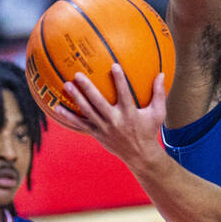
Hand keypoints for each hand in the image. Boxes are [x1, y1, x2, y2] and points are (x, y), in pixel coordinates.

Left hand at [52, 66, 166, 169]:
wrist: (140, 156)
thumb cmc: (149, 131)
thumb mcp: (158, 113)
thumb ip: (159, 93)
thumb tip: (162, 74)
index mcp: (130, 114)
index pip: (124, 94)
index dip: (119, 80)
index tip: (114, 65)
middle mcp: (115, 120)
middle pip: (98, 102)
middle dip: (87, 88)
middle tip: (77, 75)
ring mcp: (104, 128)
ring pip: (87, 111)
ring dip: (76, 98)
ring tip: (66, 85)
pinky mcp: (97, 134)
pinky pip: (80, 124)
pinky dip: (68, 117)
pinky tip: (57, 108)